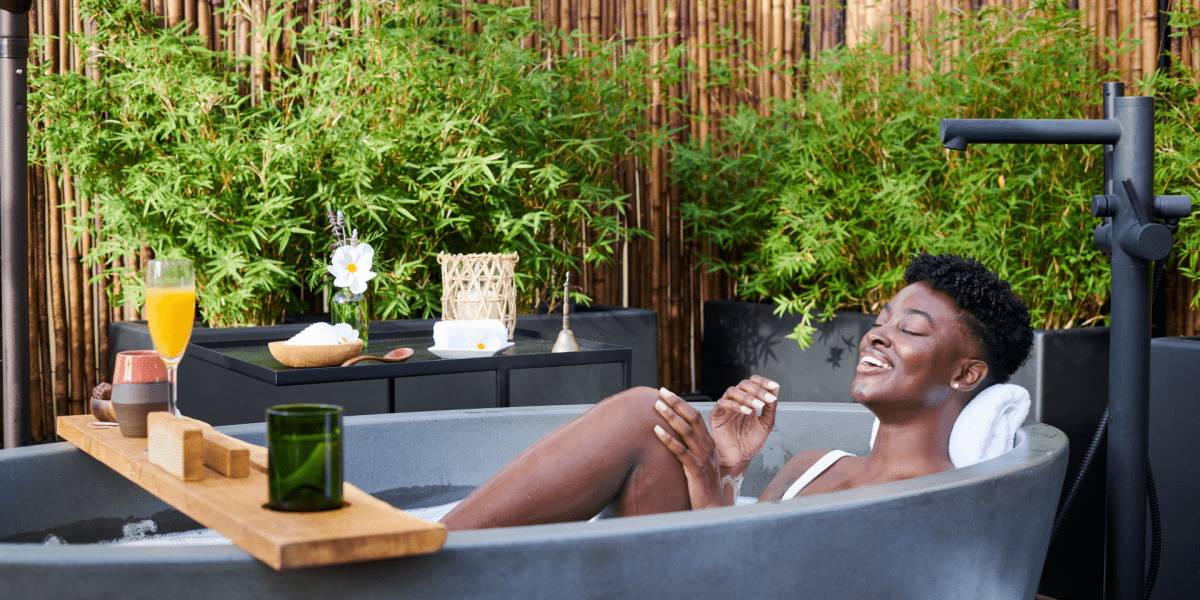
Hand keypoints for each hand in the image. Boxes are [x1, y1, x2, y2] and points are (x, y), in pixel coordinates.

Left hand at [652, 387, 726, 509]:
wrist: (713, 507)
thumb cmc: (702, 486)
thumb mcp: (698, 462)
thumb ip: (690, 448)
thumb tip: (673, 436)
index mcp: (708, 443)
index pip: (696, 416)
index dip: (681, 403)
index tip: (667, 393)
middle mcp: (707, 447)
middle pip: (692, 418)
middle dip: (676, 403)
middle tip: (661, 392)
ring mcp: (702, 458)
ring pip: (686, 431)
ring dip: (671, 416)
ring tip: (657, 406)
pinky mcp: (696, 470)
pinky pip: (681, 451)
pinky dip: (668, 439)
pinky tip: (656, 431)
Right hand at [710, 376, 777, 470]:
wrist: (740, 458)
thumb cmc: (751, 442)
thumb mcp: (766, 424)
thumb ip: (770, 408)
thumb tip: (775, 389)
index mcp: (747, 400)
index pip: (753, 383)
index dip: (763, 382)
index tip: (773, 386)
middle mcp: (736, 401)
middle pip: (743, 384)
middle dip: (757, 389)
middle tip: (766, 399)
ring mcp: (725, 407)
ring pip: (732, 391)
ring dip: (747, 396)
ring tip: (757, 406)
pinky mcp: (716, 414)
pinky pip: (722, 403)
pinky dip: (735, 405)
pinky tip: (747, 412)